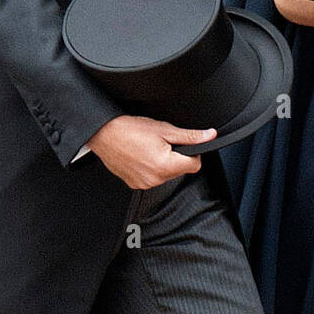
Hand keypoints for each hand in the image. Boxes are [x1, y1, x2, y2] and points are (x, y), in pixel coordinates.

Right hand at [85, 115, 212, 189]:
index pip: (194, 165)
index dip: (193, 152)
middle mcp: (155, 179)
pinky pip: (152, 177)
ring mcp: (144, 184)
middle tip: (161, 142)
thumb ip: (190, 136)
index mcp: (165, 166)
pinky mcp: (135, 184)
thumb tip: (209, 136)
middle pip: (180, 170)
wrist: (104, 134)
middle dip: (176, 156)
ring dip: (163, 162)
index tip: (183, 144)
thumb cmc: (130, 129)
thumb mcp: (164, 129)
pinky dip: (151, 168)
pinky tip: (141, 155)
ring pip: (166, 174)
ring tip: (149, 147)